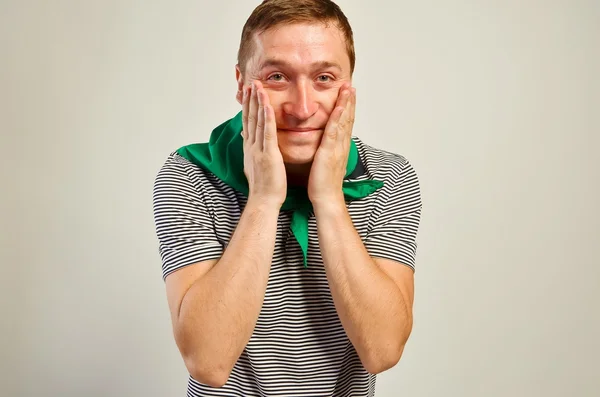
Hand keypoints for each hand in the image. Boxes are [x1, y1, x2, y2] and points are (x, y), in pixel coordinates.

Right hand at [241, 80, 286, 207]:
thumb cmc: (263, 186)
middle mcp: (251, 146)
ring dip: (257, 103)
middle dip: (250, 99)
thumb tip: (246, 141)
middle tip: (250, 82)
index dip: (247, 106)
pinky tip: (266, 105)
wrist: (263, 201)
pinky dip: (266, 118)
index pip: (248, 122)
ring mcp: (258, 149)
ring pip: (257, 121)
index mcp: (250, 148)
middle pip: (250, 118)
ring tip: (257, 86)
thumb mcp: (254, 165)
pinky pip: (267, 133)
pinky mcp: (268, 154)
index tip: (248, 93)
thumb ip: (251, 151)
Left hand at [308, 84, 355, 205]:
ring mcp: (337, 147)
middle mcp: (341, 145)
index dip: (348, 108)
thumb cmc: (324, 184)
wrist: (327, 198)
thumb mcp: (326, 163)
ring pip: (343, 121)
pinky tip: (340, 106)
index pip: (345, 123)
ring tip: (348, 89)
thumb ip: (326, 151)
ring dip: (346, 104)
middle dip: (350, 101)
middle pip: (347, 118)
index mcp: (339, 147)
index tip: (348, 95)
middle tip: (351, 85)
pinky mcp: (329, 152)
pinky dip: (338, 118)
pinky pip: (334, 131)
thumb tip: (324, 145)